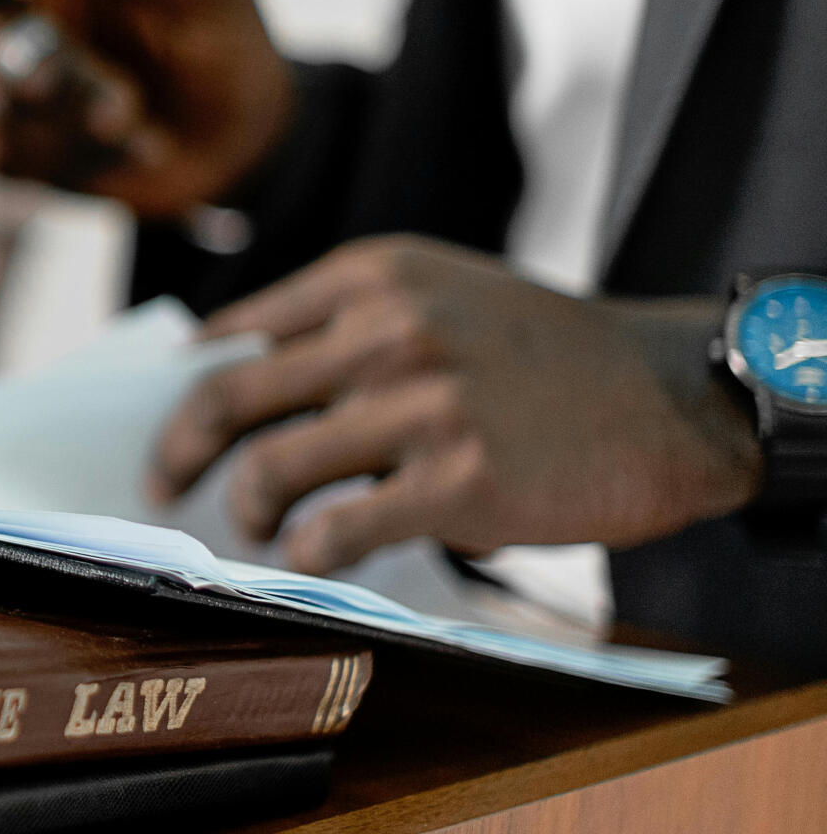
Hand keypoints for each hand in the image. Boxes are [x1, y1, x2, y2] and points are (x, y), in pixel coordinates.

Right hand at [0, 0, 294, 218]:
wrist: (242, 146)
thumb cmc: (225, 44)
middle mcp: (9, 11)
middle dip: (49, 61)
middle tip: (123, 94)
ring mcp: (1, 81)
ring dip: (70, 114)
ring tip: (135, 124)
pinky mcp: (8, 145)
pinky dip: (59, 153)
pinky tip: (113, 150)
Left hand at [150, 236, 761, 573]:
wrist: (669, 396)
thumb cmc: (542, 354)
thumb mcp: (439, 292)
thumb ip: (342, 322)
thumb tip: (223, 368)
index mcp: (371, 276)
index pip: (236, 334)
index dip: (182, 389)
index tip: (164, 425)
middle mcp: (388, 330)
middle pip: (228, 398)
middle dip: (179, 451)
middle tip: (164, 483)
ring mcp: (421, 405)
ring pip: (270, 467)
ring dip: (246, 509)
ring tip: (257, 526)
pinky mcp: (457, 480)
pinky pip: (338, 528)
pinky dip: (309, 551)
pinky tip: (314, 557)